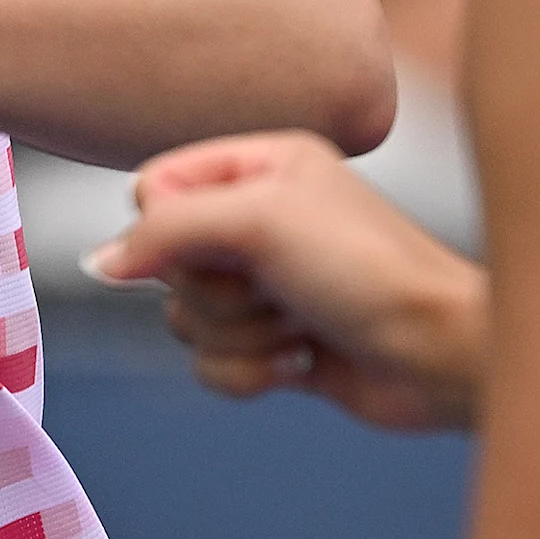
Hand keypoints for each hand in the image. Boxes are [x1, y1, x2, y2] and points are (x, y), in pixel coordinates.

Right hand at [92, 131, 488, 432]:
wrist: (441, 355)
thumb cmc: (366, 271)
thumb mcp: (260, 221)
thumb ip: (166, 230)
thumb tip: (98, 262)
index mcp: (262, 165)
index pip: (155, 189)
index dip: (167, 229)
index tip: (218, 245)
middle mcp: (261, 220)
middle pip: (165, 263)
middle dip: (216, 291)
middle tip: (275, 288)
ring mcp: (267, 286)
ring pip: (184, 320)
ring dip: (240, 336)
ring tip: (299, 326)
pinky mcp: (275, 346)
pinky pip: (209, 365)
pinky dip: (249, 373)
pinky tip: (302, 363)